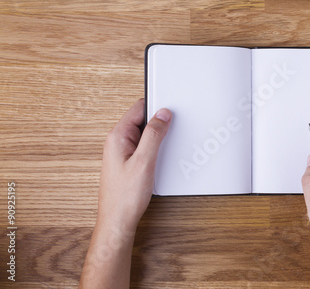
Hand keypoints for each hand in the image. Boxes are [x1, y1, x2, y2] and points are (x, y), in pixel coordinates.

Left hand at [80, 99, 171, 288]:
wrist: (117, 220)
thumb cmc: (125, 196)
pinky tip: (161, 158)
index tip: (171, 111)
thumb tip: (163, 114)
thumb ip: (154, 135)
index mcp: (117, 136)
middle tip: (173, 130)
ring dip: (157, 137)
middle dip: (159, 122)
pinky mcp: (128, 162)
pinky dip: (154, 149)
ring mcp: (122, 152)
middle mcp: (117, 142)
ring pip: (144, 134)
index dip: (156, 106)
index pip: (138, 108)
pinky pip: (143, 147)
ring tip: (167, 147)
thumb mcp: (144, 161)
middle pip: (142, 120)